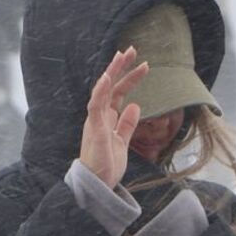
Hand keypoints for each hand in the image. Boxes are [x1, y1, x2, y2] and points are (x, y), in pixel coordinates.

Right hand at [79, 47, 149, 188]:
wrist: (97, 186)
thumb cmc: (106, 166)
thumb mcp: (122, 142)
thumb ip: (127, 125)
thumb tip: (136, 106)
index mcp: (105, 119)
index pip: (118, 93)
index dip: (129, 78)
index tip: (142, 65)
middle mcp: (99, 117)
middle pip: (110, 86)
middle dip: (120, 67)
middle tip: (131, 50)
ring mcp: (95, 121)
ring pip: (102, 90)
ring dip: (112, 72)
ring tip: (122, 55)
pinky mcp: (93, 129)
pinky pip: (95, 106)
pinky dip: (101, 90)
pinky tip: (108, 77)